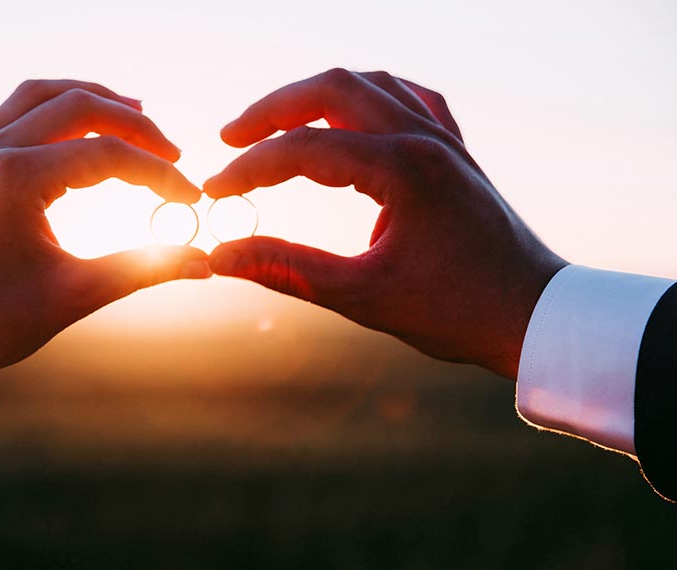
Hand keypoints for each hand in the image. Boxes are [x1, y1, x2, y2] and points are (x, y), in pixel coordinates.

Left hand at [0, 80, 209, 388]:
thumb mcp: (75, 295)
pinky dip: (50, 109)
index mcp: (16, 178)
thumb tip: (205, 263)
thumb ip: (144, 269)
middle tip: (171, 152)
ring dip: (90, 99)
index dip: (158, 174)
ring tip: (134, 113)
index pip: (108, 156)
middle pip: (77, 106)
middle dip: (133, 124)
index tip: (191, 199)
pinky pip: (10, 113)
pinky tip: (74, 128)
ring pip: (38, 95)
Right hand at [204, 69, 566, 378]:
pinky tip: (350, 115)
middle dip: (272, 110)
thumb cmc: (457, 311)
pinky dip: (367, 99)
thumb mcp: (363, 297)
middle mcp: (425, 140)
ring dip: (314, 97)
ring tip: (275, 126)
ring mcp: (444, 139)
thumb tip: (220, 257)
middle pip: (332, 89)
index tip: (214, 192)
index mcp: (403, 170)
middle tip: (230, 138)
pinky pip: (408, 99)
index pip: (303, 150)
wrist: (534, 316)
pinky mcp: (455, 151)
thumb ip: (286, 270)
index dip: (249, 169)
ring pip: (368, 84)